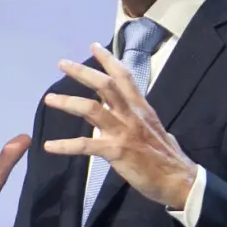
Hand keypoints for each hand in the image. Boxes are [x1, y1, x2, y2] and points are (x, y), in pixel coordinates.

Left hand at [42, 43, 196, 209]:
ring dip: (68, 102)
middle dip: (82, 72)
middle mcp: (131, 114)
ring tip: (49, 99)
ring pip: (92, 109)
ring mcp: (123, 131)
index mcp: (141, 107)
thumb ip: (131, 120)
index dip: (108, 60)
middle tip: (62, 64)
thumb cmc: (164, 156)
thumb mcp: (150, 128)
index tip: (93, 47)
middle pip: (105, 85)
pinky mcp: (116, 151)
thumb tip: (112, 119)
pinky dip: (66, 145)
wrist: (177, 179)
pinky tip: (49, 147)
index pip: (124, 76)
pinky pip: (86, 146)